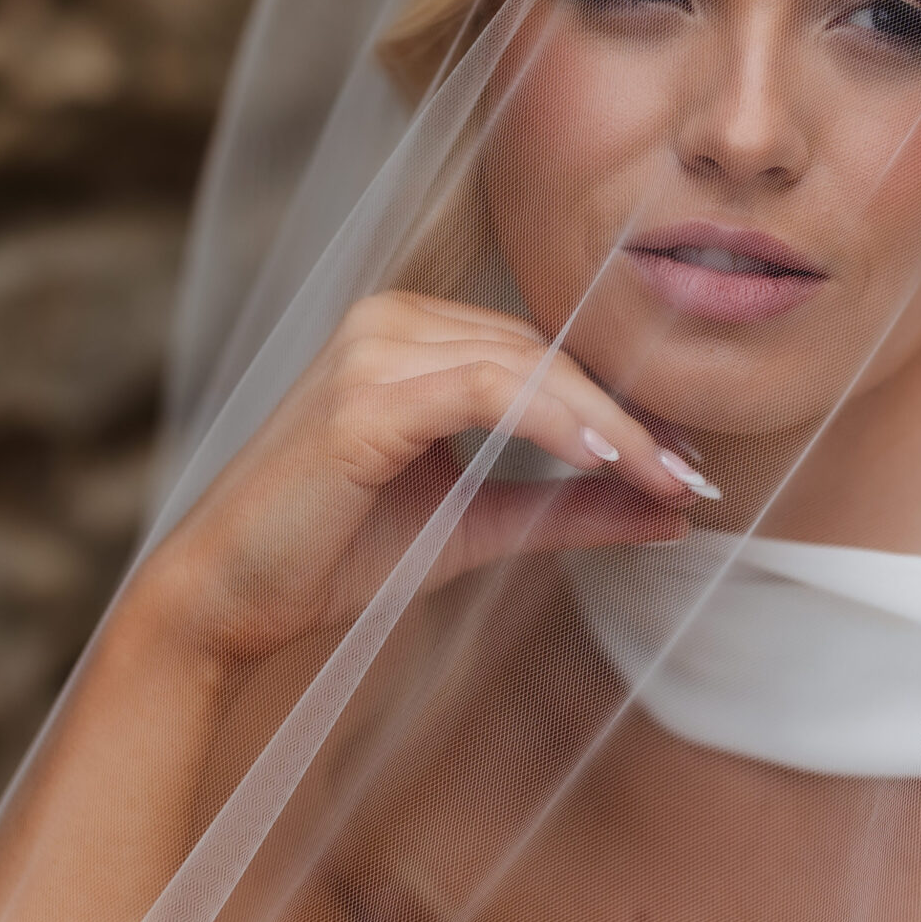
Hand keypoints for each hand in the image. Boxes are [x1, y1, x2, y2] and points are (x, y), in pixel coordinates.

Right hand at [133, 292, 701, 662]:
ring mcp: (371, 348)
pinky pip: (484, 389)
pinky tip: (604, 459)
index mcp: (414, 335)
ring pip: (524, 365)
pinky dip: (554, 422)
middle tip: (694, 477)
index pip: (543, 355)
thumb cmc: (333, 556)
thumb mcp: (478, 528)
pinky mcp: (360, 395)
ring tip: (667, 478)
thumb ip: (571, 510)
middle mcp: (392, 321)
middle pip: (543, 354)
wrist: (227, 600)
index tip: (689, 467)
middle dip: (629, 417)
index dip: (621, 406)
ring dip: (608, 424)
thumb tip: (674, 511)